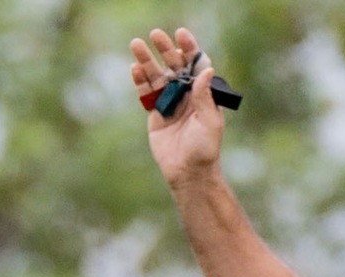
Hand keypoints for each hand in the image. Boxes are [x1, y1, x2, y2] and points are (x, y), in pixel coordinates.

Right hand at [132, 27, 225, 188]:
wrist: (188, 173)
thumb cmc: (205, 149)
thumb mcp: (209, 121)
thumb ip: (206, 95)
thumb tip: (207, 69)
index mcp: (202, 92)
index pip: (195, 63)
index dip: (189, 48)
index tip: (181, 35)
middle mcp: (186, 93)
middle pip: (174, 65)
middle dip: (165, 49)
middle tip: (155, 34)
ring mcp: (170, 103)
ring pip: (157, 76)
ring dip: (147, 61)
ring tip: (136, 45)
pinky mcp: (155, 114)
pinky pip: (147, 94)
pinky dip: (140, 81)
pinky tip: (135, 69)